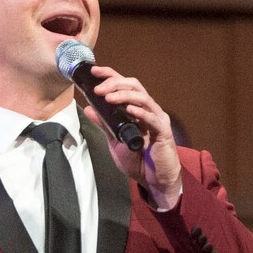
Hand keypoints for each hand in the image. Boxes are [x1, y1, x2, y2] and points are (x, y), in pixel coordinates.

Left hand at [83, 66, 181, 208]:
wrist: (154, 181)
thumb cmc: (138, 161)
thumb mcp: (115, 141)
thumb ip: (104, 124)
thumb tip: (89, 108)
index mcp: (137, 109)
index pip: (124, 85)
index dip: (110, 75)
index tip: (94, 71)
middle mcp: (148, 109)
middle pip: (134, 86)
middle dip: (115, 84)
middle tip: (99, 89)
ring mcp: (157, 119)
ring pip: (143, 98)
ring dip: (124, 96)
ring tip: (108, 98)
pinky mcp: (164, 132)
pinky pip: (152, 119)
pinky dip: (140, 112)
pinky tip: (129, 110)